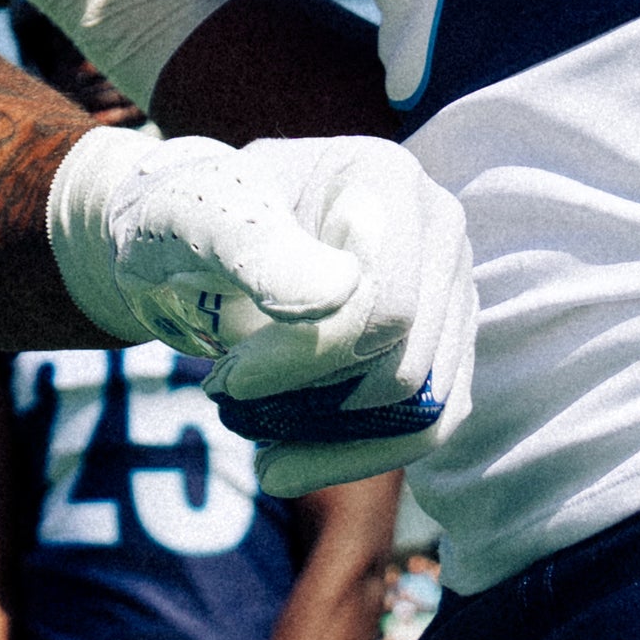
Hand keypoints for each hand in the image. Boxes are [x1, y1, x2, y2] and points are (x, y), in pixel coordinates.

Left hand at [196, 138, 476, 495]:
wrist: (192, 239)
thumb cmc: (189, 220)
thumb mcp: (200, 221)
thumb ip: (258, 248)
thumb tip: (340, 290)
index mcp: (387, 179)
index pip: (385, 307)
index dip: (306, 361)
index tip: (227, 380)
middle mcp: (438, 228)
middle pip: (405, 365)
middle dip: (308, 400)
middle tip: (225, 392)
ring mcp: (449, 287)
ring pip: (423, 408)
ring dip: (329, 439)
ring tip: (251, 431)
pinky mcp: (443, 342)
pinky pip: (426, 425)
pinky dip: (353, 455)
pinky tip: (284, 460)